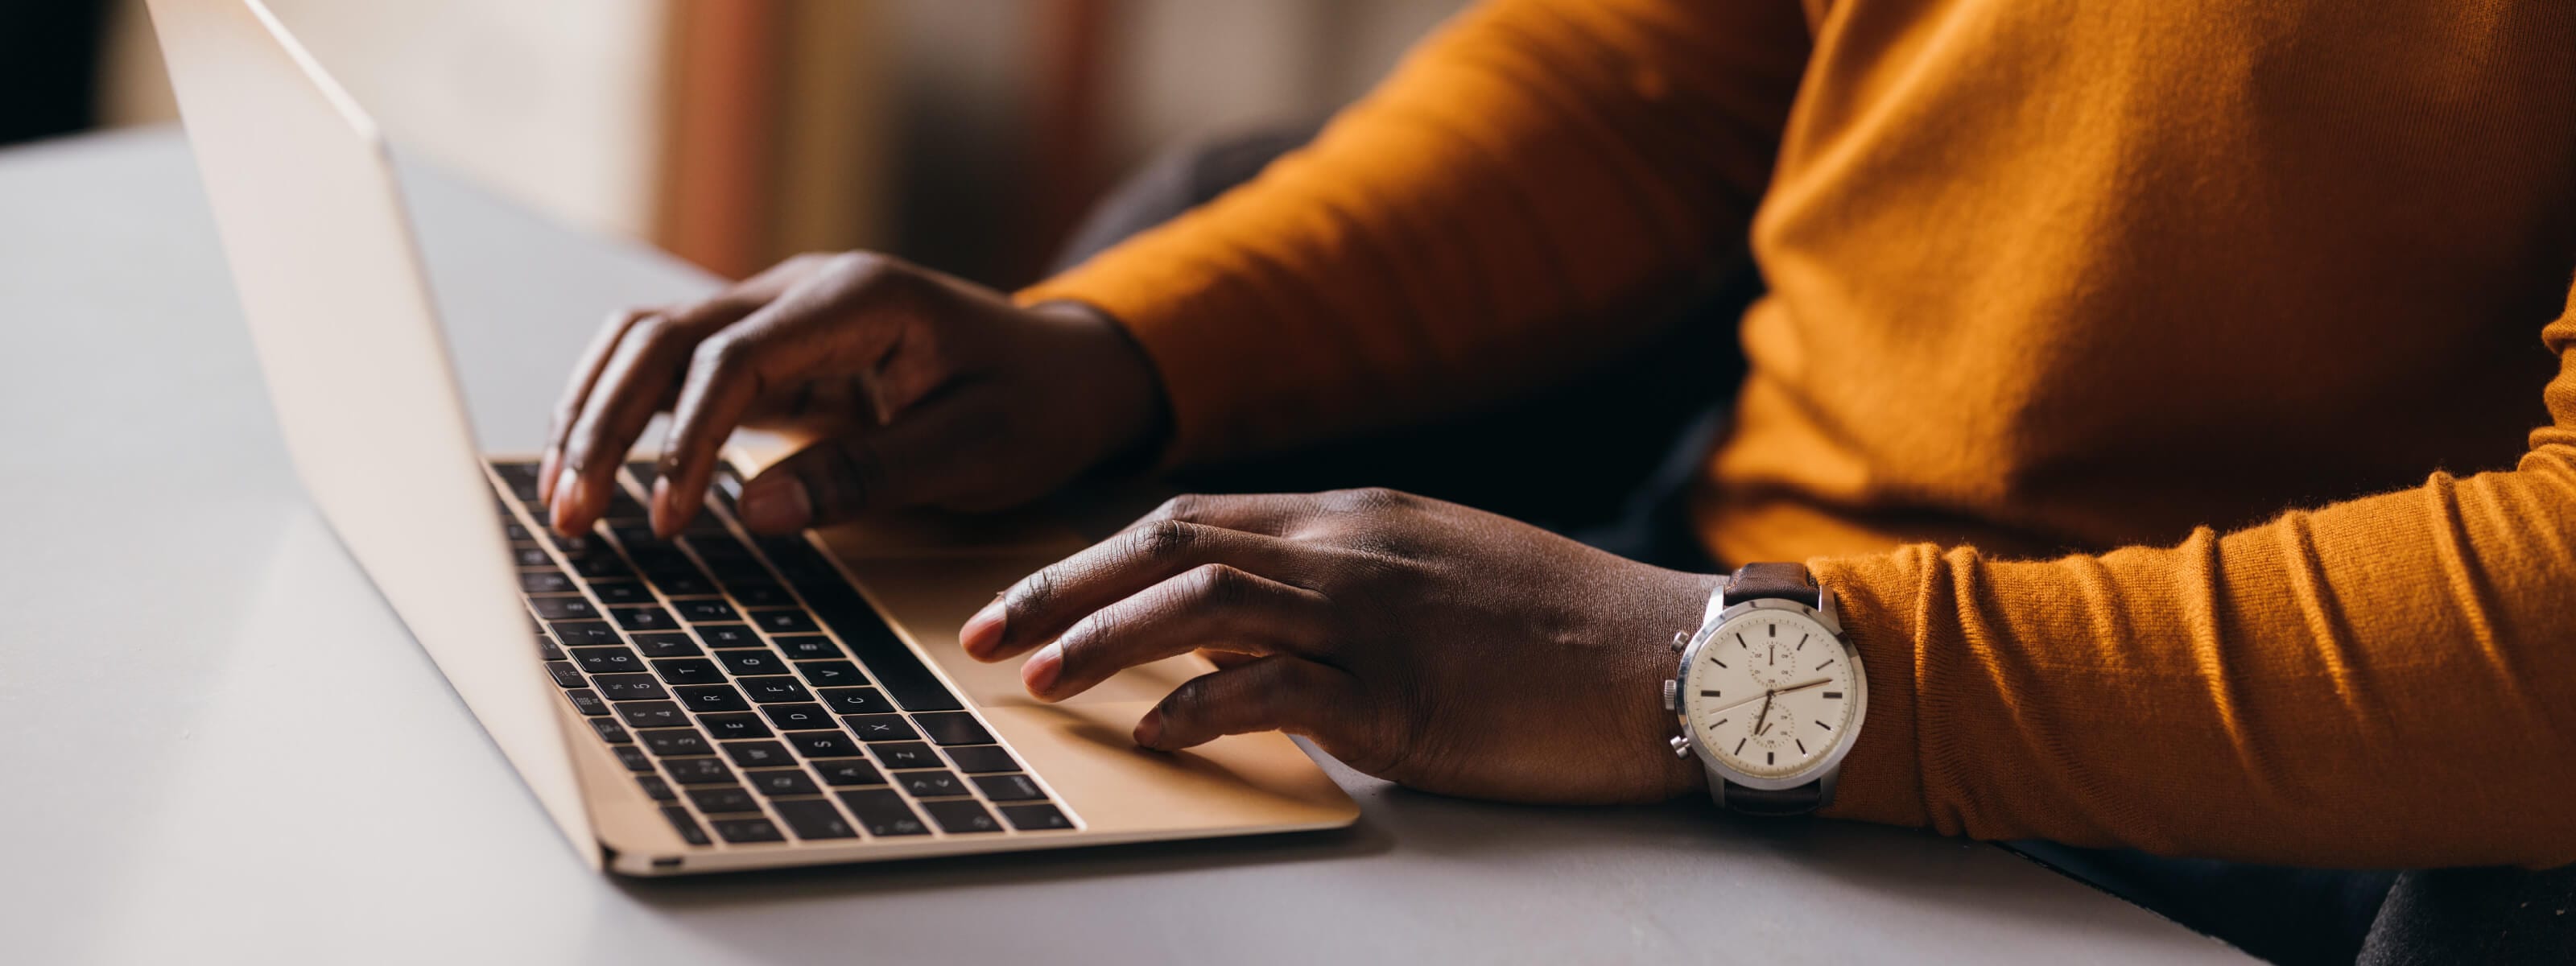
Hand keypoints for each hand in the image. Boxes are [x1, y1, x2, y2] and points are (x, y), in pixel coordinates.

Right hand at [539, 251, 1166, 536]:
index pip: (734, 356)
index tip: (669, 519)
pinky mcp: (771, 349)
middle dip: (606, 424)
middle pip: (666, 337)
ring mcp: (780, 313)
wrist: (1067, 370)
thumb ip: (870, 475)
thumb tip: (756, 515)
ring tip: (567, 502)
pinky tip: (601, 475)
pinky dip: (630, 416)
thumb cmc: (1034, 406)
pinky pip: (678, 370)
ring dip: (599, 414)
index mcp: (859, 298)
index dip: (686, 438)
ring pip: (652, 342)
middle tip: (571, 517)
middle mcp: (803, 289)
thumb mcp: (976, 450)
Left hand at [957, 488, 1720, 803]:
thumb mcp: (1439, 570)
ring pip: (1202, 605)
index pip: (1193, 517)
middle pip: (1171, 544)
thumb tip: (1243, 624)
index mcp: (1355, 518)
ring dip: (1105, 641)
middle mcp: (1351, 550)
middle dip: (1062, 586)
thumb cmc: (1560, 624)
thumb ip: (1341, 581)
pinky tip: (1154, 735)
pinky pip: (1274, 692)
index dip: (1095, 556)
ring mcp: (1374, 618)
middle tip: (983, 632)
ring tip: (1039, 681)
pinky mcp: (1403, 697)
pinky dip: (1199, 709)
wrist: (1671, 657)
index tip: (1027, 594)